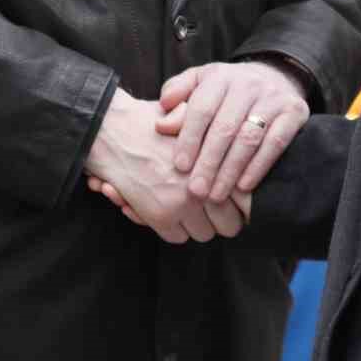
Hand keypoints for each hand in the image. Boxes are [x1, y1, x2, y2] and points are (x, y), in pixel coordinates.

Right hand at [83, 89, 241, 243]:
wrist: (114, 131)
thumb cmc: (154, 123)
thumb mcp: (193, 123)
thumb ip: (218, 144)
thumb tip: (238, 169)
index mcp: (218, 163)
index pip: (246, 203)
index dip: (239, 207)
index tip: (230, 204)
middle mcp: (205, 185)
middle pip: (229, 225)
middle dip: (220, 220)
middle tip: (208, 210)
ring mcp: (183, 203)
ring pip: (203, 234)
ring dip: (195, 225)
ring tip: (183, 208)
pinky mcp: (160, 215)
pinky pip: (176, 238)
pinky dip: (171, 229)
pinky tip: (161, 209)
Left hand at [157, 61, 309, 202]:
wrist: (272, 77)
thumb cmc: (224, 91)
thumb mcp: (198, 84)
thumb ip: (176, 98)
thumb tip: (162, 123)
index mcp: (220, 75)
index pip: (202, 108)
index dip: (190, 138)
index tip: (180, 166)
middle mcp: (248, 84)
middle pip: (226, 127)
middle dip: (209, 162)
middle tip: (196, 191)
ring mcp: (273, 97)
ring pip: (249, 138)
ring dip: (231, 170)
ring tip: (216, 195)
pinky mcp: (294, 112)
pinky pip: (275, 143)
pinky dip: (258, 166)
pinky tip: (243, 187)